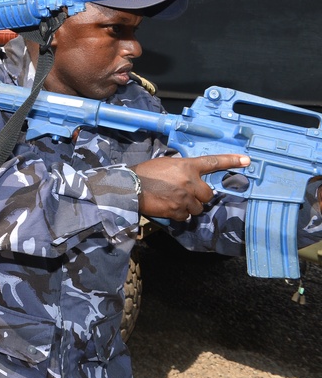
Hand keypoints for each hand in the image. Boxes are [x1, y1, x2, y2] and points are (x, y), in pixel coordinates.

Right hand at [133, 154, 248, 220]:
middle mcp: (190, 181)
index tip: (247, 161)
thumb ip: (182, 169)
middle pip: (208, 194)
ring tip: (173, 200)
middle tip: (186, 194)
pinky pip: (186, 216)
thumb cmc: (145, 173)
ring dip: (189, 206)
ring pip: (198, 207)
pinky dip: (179, 214)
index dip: (231, 161)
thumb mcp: (166, 164)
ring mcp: (185, 197)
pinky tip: (167, 207)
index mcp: (187, 166)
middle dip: (199, 196)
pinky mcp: (178, 210)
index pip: (213, 162)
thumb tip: (189, 176)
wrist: (130, 186)